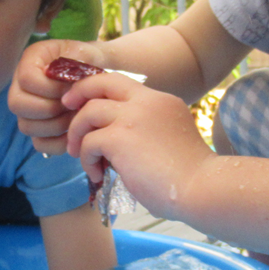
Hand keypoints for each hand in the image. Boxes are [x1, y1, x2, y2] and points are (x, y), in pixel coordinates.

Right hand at [9, 38, 108, 155]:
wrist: (93, 74)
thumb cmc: (89, 61)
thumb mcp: (88, 52)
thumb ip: (79, 59)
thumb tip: (67, 77)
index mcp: (31, 60)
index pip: (27, 78)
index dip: (51, 88)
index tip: (73, 88)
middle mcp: (21, 85)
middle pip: (17, 104)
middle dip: (50, 108)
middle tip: (73, 105)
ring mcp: (26, 109)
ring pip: (26, 126)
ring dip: (56, 126)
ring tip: (76, 116)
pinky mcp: (37, 128)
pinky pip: (39, 143)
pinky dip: (58, 143)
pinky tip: (74, 132)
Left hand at [62, 74, 214, 218]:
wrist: (202, 188)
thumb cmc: (189, 177)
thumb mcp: (170, 139)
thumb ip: (146, 131)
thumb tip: (116, 145)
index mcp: (161, 100)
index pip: (121, 82)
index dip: (98, 89)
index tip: (84, 102)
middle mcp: (146, 102)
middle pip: (101, 82)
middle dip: (78, 93)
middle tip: (66, 109)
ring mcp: (133, 117)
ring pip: (89, 112)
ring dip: (78, 134)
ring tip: (80, 155)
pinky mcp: (120, 138)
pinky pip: (89, 142)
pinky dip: (87, 159)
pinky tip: (98, 174)